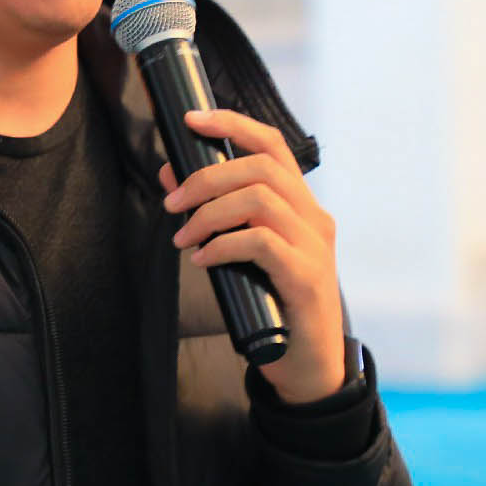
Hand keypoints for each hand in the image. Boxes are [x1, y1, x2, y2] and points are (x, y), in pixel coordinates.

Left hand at [158, 106, 346, 403]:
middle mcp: (313, 218)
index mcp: (300, 206)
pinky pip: (261, 243)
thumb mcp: (240, 253)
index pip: (272, 146)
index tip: (191, 121)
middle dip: (206, 178)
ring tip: (183, 237)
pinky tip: (203, 259)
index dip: (233, 125)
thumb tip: (171, 176)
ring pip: (260, 200)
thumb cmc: (272, 305)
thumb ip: (214, 215)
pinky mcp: (306, 278)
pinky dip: (224, 244)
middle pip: (261, 168)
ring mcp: (314, 247)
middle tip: (172, 203)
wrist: (306, 364)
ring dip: (210, 213)